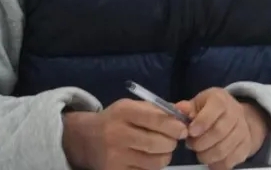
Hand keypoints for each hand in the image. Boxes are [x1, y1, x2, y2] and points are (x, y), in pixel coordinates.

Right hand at [62, 99, 188, 169]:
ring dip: (165, 156)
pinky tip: (149, 158)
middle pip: (157, 143)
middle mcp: (118, 134)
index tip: (183, 129)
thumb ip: (158, 109)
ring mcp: (115, 156)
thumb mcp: (132, 106)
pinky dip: (153, 166)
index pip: (156, 119)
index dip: (174, 126)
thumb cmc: (116, 119)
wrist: (86, 138)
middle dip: (172, 142)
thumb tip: (184, 113)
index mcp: (124, 112)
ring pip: (155, 162)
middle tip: (173, 140)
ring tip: (162, 149)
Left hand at [178, 88, 269, 169]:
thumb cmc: (209, 110)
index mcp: (221, 99)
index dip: (202, 122)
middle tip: (191, 145)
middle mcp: (235, 112)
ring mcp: (243, 130)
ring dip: (206, 155)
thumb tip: (178, 110)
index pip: (216, 107)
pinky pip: (230, 161)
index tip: (190, 133)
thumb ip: (187, 108)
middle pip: (219, 132)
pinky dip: (216, 164)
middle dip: (200, 143)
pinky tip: (210, 159)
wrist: (234, 117)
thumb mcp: (197, 104)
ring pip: (224, 149)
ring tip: (199, 152)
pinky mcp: (245, 146)